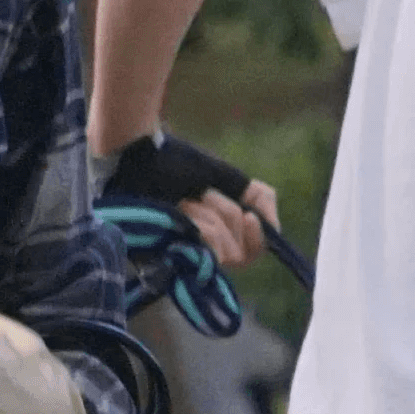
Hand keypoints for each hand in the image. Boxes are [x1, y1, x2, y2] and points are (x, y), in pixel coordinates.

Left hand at [110, 134, 282, 265]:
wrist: (141, 154)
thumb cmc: (177, 163)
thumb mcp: (226, 177)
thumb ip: (257, 197)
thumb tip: (273, 228)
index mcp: (215, 235)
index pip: (249, 255)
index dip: (258, 239)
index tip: (250, 215)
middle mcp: (198, 252)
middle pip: (239, 256)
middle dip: (228, 218)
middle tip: (203, 196)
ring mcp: (181, 259)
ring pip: (224, 254)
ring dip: (211, 218)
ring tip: (185, 200)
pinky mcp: (162, 259)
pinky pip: (204, 254)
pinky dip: (201, 227)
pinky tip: (180, 211)